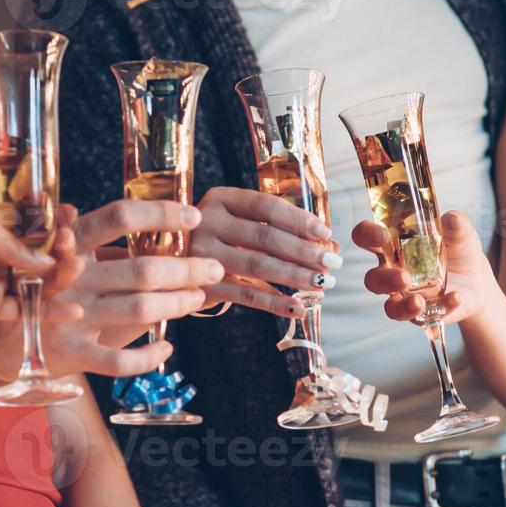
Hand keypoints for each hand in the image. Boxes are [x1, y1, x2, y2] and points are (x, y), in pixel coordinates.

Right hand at [0, 201, 222, 378]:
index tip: (192, 215)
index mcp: (67, 246)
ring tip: (199, 296)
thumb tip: (95, 213)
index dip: (160, 214)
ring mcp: (72, 319)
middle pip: (141, 270)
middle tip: (214, 265)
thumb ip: (76, 238)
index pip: (118, 218)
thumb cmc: (28, 289)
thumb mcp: (43, 253)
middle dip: (187, 267)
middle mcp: (71, 280)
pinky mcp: (73, 356)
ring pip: (139, 311)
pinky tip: (167, 348)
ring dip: (177, 303)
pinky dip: (150, 356)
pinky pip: (121, 362)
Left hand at [0, 207, 75, 322]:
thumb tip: (46, 259)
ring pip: (33, 281)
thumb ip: (12, 242)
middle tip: (79, 249)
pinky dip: (47, 310)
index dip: (52, 224)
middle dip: (59, 252)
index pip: (29, 223)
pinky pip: (22, 310)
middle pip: (36, 253)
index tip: (74, 219)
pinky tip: (72, 308)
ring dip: (58, 279)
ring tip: (80, 274)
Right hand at [188, 187, 338, 318]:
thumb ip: (281, 230)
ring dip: (295, 276)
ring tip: (323, 283)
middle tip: (332, 262)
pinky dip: (274, 303)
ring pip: (257, 266)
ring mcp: (200, 254)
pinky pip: (245, 296)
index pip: (265, 206)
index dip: (298, 219)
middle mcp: (206, 222)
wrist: (172, 264)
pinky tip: (298, 307)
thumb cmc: (220, 239)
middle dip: (304, 251)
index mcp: (220, 199)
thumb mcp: (243, 225)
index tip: (325, 233)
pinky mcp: (201, 285)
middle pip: (265, 237)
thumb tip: (330, 243)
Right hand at [353, 210, 493, 325]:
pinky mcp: (423, 314)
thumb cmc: (458, 251)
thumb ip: (456, 225)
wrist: (478, 281)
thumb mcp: (461, 234)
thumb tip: (452, 220)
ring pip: (391, 307)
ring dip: (402, 306)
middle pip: (374, 279)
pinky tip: (455, 298)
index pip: (366, 238)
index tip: (380, 235)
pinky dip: (442, 308)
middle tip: (403, 278)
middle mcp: (393, 273)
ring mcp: (405, 296)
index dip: (366, 236)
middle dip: (385, 280)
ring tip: (418, 302)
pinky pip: (424, 318)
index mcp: (393, 246)